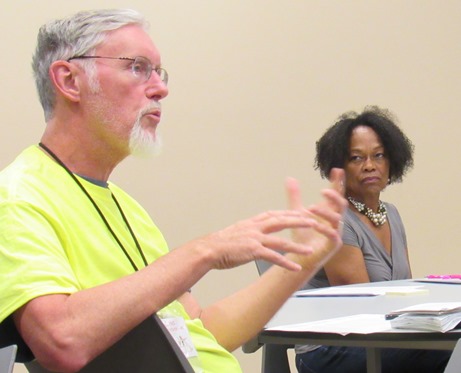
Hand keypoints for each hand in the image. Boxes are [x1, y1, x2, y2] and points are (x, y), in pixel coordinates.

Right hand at [192, 209, 318, 271]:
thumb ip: (245, 232)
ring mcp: (255, 239)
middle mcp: (254, 228)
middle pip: (281, 222)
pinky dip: (286, 263)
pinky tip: (296, 267)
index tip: (298, 212)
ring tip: (310, 250)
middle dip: (298, 221)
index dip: (286, 213)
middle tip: (313, 222)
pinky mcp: (253, 252)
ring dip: (297, 247)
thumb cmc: (218, 244)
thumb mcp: (234, 233)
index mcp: (250, 223)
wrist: (208, 249)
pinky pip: (274, 258)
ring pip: (281, 242)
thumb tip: (250, 234)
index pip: (272, 215)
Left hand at [285, 168, 346, 267]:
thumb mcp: (297, 212)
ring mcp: (336, 232)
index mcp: (328, 211)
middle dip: (336, 196)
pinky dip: (324, 229)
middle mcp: (335, 220)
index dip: (337, 182)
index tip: (337, 170)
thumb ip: (295, 196)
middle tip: (324, 190)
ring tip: (311, 207)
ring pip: (338, 219)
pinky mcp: (333, 245)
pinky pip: (333, 235)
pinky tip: (315, 224)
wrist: (299, 255)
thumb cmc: (302, 235)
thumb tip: (290, 178)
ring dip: (325, 212)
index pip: (336, 194)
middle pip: (341, 204)